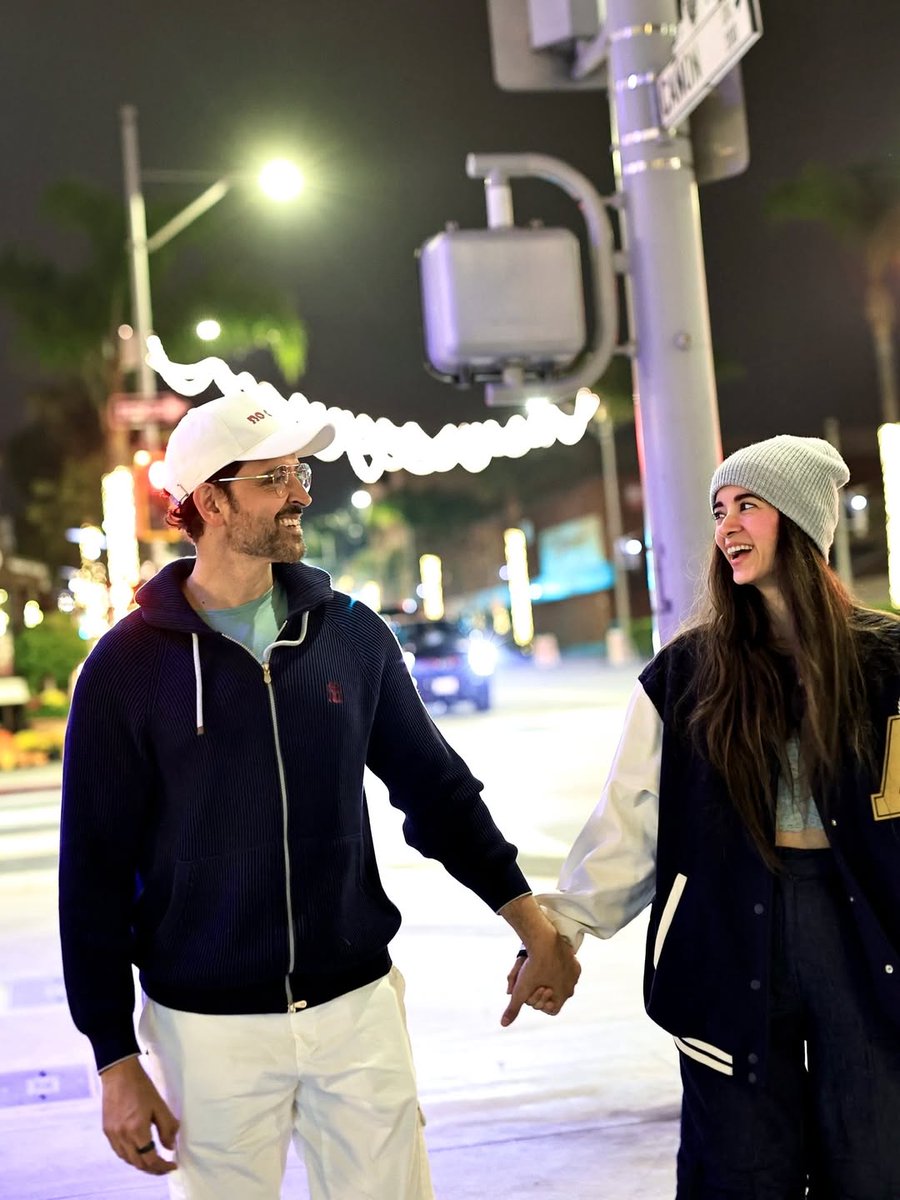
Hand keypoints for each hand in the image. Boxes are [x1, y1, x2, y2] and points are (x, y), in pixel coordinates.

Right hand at [100, 1056, 178, 1174]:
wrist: (119, 1073)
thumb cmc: (141, 1086)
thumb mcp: (159, 1104)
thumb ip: (167, 1127)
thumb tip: (170, 1146)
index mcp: (136, 1129)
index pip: (150, 1159)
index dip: (162, 1167)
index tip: (173, 1165)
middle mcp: (122, 1136)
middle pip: (138, 1163)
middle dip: (153, 1169)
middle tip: (165, 1167)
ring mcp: (112, 1134)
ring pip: (127, 1159)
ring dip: (141, 1164)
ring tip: (154, 1161)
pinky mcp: (107, 1130)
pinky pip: (119, 1151)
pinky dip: (130, 1156)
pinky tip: (138, 1151)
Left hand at [501, 931, 579, 1026]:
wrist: (544, 939)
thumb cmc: (533, 965)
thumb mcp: (521, 989)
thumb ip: (514, 1008)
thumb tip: (503, 1024)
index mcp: (564, 995)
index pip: (552, 1010)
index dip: (539, 1003)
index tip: (531, 992)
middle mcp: (572, 986)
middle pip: (555, 995)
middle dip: (542, 991)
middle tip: (533, 981)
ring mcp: (574, 973)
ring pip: (559, 982)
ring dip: (549, 980)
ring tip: (538, 970)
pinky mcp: (573, 960)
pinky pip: (564, 969)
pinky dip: (555, 968)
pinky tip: (546, 962)